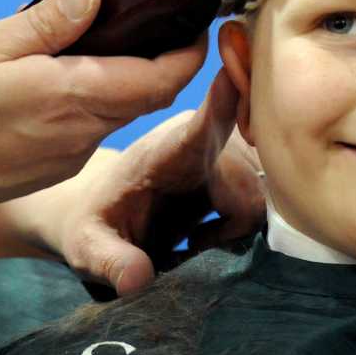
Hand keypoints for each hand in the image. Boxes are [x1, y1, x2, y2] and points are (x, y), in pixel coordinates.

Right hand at [0, 0, 205, 227]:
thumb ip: (44, 25)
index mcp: (67, 98)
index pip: (158, 79)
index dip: (188, 53)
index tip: (196, 23)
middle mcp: (77, 136)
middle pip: (142, 97)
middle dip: (156, 61)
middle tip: (143, 17)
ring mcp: (61, 159)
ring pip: (112, 114)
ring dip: (118, 81)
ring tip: (91, 40)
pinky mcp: (42, 173)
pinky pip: (84, 132)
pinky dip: (88, 103)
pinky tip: (54, 81)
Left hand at [35, 68, 265, 294]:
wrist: (103, 214)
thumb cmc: (93, 224)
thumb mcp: (87, 246)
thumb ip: (109, 260)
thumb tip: (138, 280)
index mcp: (166, 150)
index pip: (205, 124)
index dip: (228, 103)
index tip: (241, 74)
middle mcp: (204, 140)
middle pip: (251, 182)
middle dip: (236, 221)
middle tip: (196, 244)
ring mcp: (226, 151)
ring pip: (263, 194)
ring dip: (239, 226)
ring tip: (198, 240)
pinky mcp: (240, 167)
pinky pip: (268, 198)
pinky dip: (245, 225)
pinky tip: (211, 234)